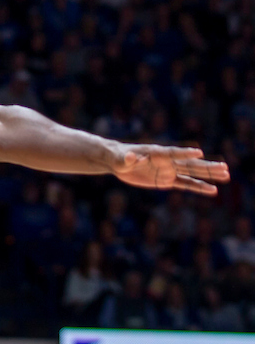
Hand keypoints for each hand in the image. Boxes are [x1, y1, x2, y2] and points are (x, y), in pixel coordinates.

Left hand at [113, 145, 229, 195]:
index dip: (184, 153)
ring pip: (192, 173)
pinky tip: (212, 191)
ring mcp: (169, 170)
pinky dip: (199, 187)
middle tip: (225, 167)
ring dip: (208, 175)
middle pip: (189, 164)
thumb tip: (129, 157)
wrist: (119, 161)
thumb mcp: (119, 159)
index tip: (198, 153)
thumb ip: (126, 159)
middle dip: (206, 166)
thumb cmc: (118, 157)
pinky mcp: (167, 180)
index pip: (172, 153)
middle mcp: (166, 161)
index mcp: (156, 153)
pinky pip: (185, 184)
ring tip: (226, 176)